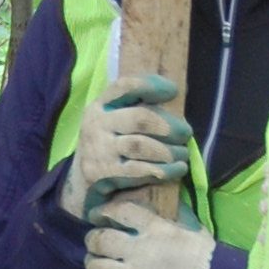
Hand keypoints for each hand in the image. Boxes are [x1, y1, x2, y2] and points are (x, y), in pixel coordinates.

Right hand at [59, 73, 191, 220]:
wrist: (82, 184)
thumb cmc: (108, 147)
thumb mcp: (112, 123)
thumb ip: (135, 109)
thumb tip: (177, 99)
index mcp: (100, 105)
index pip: (125, 86)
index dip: (151, 85)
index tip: (173, 91)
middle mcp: (96, 124)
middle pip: (139, 118)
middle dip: (169, 126)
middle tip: (186, 134)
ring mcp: (97, 150)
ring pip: (140, 145)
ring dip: (168, 151)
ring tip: (183, 154)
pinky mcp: (101, 174)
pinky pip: (138, 170)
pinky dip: (163, 170)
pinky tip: (177, 169)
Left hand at [81, 203, 214, 268]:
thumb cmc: (207, 259)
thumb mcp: (192, 228)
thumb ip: (173, 214)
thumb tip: (164, 199)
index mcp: (155, 229)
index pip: (119, 211)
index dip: (103, 212)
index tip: (97, 216)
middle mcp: (140, 250)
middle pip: (100, 240)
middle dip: (93, 240)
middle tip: (96, 244)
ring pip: (96, 268)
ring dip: (92, 266)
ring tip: (96, 266)